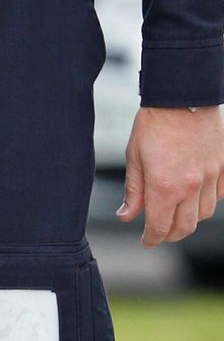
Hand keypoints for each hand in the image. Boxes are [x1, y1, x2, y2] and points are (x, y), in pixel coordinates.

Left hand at [116, 105, 223, 247]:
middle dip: (171, 234)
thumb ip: (133, 190)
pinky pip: (218, 196)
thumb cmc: (154, 124)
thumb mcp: (134, 156)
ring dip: (189, 219)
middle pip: (185, 226)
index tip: (147, 242)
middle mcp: (191, 186)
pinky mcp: (223, 168)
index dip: (152, 239)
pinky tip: (194, 196)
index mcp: (164, 186)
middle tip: (160, 233)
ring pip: (204, 214)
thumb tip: (126, 216)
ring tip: (175, 214)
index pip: (160, 226)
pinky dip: (206, 202)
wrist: (182, 98)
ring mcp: (211, 178)